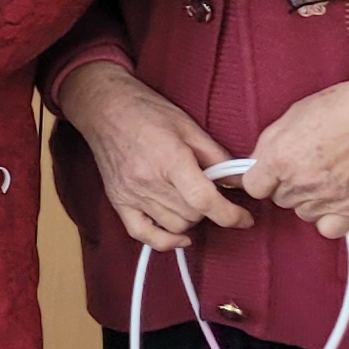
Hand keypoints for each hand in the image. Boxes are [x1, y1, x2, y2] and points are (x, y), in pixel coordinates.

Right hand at [52, 60, 249, 249]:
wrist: (104, 108)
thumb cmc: (147, 112)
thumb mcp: (189, 127)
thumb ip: (218, 157)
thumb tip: (241, 181)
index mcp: (169, 158)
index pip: (204, 199)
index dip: (231, 215)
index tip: (244, 218)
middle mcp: (148, 180)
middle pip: (192, 214)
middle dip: (211, 209)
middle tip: (213, 194)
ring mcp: (130, 193)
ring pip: (175, 225)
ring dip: (192, 219)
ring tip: (192, 201)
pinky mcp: (118, 201)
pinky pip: (142, 234)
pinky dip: (165, 241)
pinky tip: (180, 236)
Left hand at [240, 57, 348, 238]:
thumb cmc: (343, 106)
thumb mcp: (293, 114)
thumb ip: (270, 144)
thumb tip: (258, 164)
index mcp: (278, 156)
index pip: (253, 187)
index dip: (263, 180)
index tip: (273, 174)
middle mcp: (298, 181)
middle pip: (280, 200)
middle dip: (290, 186)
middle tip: (313, 167)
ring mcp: (325, 198)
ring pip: (303, 213)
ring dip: (312, 201)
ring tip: (332, 177)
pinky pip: (328, 230)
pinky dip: (331, 219)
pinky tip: (340, 201)